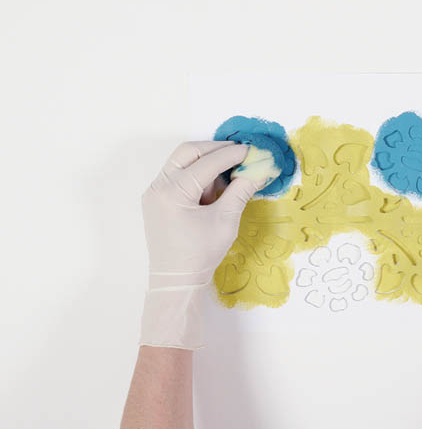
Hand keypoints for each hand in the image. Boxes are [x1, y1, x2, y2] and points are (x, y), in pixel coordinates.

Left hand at [140, 141, 259, 348]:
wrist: (176, 279)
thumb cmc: (201, 254)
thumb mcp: (226, 220)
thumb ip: (242, 190)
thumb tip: (260, 169)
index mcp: (174, 192)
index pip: (207, 162)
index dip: (233, 154)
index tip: (252, 150)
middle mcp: (159, 186)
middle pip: (188, 151)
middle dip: (216, 149)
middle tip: (240, 152)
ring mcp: (154, 191)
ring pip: (181, 160)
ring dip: (205, 160)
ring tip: (230, 169)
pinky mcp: (156, 198)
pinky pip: (177, 174)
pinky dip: (196, 172)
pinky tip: (214, 183)